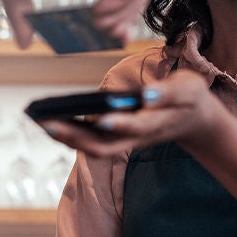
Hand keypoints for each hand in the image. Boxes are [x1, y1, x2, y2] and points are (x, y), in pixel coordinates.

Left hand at [38, 71, 218, 156]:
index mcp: (157, 123)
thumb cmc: (189, 98)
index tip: (100, 117)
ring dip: (68, 138)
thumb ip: (168, 93)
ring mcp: (127, 141)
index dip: (120, 123)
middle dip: (76, 137)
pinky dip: (72, 133)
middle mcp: (138, 138)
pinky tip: (52, 119)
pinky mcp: (119, 138)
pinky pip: (92, 140)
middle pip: (104, 146)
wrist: (195, 119)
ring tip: (41, 120)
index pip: (137, 126)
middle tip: (47, 122)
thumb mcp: (189, 89)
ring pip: (95, 148)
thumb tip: (144, 94)